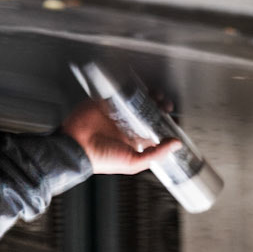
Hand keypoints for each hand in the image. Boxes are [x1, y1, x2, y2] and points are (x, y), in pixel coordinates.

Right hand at [59, 95, 180, 175]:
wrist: (77, 146)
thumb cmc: (102, 159)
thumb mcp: (133, 162)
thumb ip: (155, 154)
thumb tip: (175, 144)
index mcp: (134, 142)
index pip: (154, 131)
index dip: (165, 124)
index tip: (172, 119)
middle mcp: (127, 127)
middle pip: (149, 113)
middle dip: (160, 108)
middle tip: (165, 105)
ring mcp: (118, 114)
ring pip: (139, 101)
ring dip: (150, 98)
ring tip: (157, 96)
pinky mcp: (108, 103)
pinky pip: (123, 93)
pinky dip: (132, 89)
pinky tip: (142, 88)